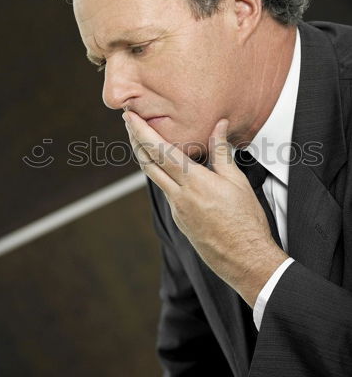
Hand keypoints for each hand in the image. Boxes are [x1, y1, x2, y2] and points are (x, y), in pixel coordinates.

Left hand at [123, 111, 288, 306]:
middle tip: (129, 123)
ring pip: (154, 178)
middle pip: (147, 163)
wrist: (245, 259)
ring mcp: (177, 210)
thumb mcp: (237, 181)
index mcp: (194, 182)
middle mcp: (178, 196)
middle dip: (135, 140)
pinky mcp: (180, 220)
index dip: (141, 131)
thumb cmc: (246, 221)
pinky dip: (160, 174)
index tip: (130, 117)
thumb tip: (218, 126)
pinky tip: (166, 168)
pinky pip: (166, 192)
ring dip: (144, 157)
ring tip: (141, 140)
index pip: (159, 151)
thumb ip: (221, 152)